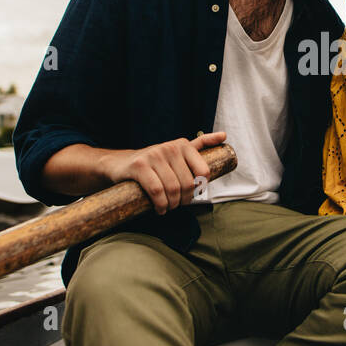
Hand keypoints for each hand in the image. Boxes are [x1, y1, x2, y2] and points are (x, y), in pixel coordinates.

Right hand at [100, 131, 226, 213]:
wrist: (120, 164)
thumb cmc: (154, 164)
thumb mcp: (177, 152)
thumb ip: (200, 145)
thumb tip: (225, 136)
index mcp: (184, 145)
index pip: (204, 172)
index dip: (199, 189)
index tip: (191, 195)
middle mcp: (170, 147)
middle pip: (188, 183)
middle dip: (184, 200)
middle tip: (177, 205)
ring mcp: (154, 155)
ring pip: (173, 189)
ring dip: (172, 205)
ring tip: (168, 208)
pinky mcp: (139, 166)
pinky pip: (157, 191)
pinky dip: (160, 205)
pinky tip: (160, 209)